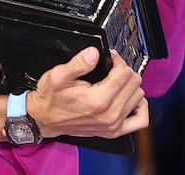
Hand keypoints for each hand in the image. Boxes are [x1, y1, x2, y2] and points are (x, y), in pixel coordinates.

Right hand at [28, 46, 147, 139]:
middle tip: (111, 68)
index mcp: (98, 100)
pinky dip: (140, 106)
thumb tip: (94, 53)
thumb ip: (78, 63)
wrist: (44, 119)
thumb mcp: (59, 75)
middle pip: (134, 82)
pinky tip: (130, 98)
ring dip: (130, 85)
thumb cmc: (51, 98)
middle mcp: (109, 114)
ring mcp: (113, 125)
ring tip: (115, 81)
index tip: (109, 58)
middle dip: (124, 70)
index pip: (124, 72)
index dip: (117, 60)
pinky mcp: (114, 132)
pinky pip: (140, 120)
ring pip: (138, 96)